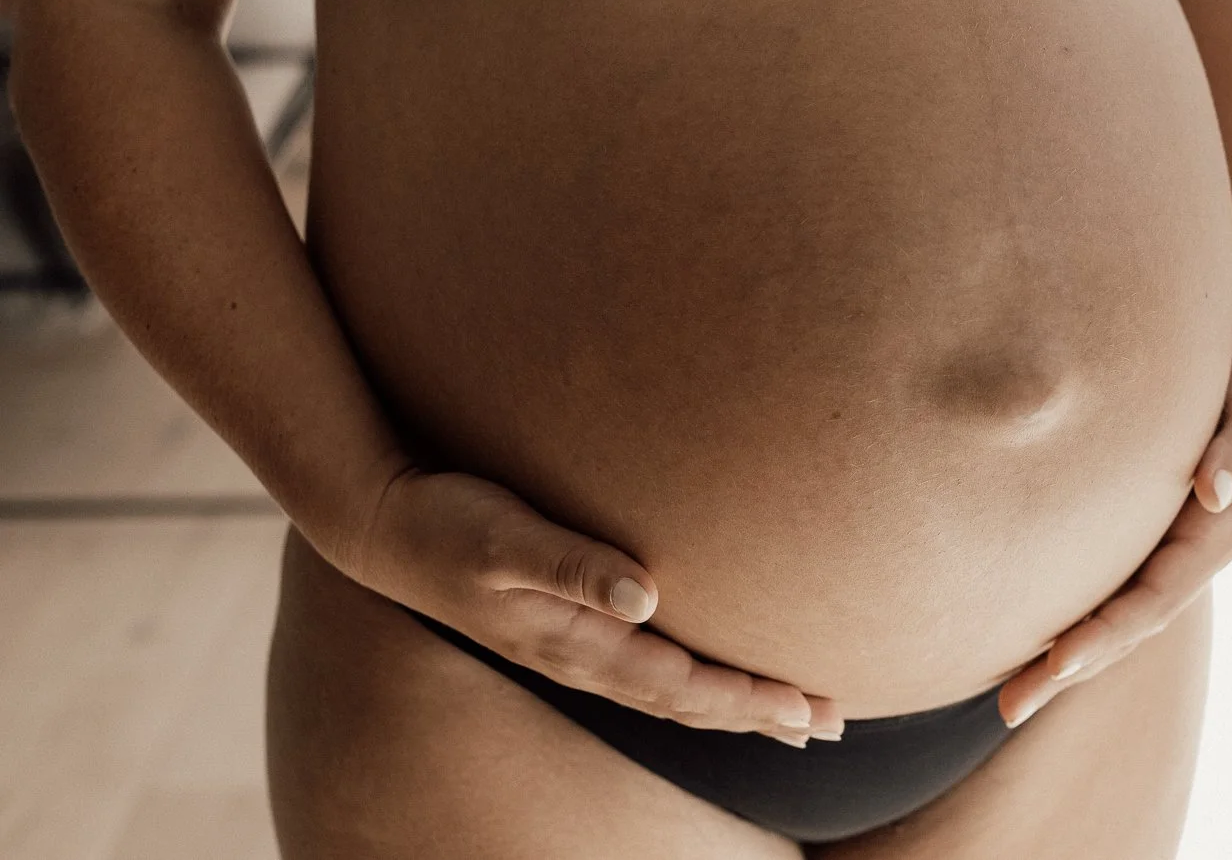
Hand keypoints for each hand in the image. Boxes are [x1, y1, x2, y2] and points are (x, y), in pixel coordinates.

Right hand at [330, 466, 843, 746]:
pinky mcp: (570, 631)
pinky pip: (650, 671)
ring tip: (798, 719)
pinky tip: (718, 680)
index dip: (744, 697)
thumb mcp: (503, 537)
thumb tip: (647, 593)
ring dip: (738, 708)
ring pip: (674, 694)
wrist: (383, 527)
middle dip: (762, 714)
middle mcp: (584, 657)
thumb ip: (573, 564)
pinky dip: (698, 686)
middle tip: (833, 724)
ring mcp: (577, 651)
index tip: (805, 706)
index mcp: (578, 641)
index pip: (680, 681)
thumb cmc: (447, 522)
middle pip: (689, 702)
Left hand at [996, 349, 1231, 727]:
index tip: (1059, 663)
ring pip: (1110, 614)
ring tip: (1006, 697)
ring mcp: (1165, 550)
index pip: (1155, 598)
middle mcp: (1186, 555)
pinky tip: (1022, 634)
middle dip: (1070, 669)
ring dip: (1060, 657)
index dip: (1108, 633)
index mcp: (1214, 536)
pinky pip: (1105, 584)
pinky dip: (1067, 615)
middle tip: (1011, 705)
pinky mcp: (1145, 533)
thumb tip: (1211, 489)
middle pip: (1125, 625)